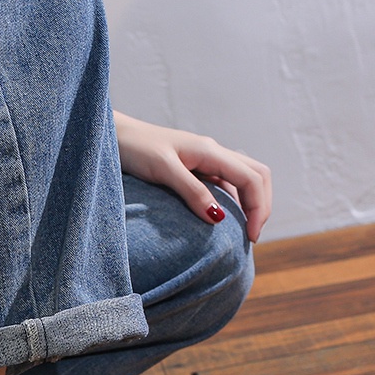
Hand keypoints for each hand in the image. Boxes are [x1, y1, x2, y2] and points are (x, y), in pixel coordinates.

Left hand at [113, 111, 271, 242]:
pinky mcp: (193, 167)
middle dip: (260, 205)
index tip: (251, 238)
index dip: (258, 208)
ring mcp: (204, 159)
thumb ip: (192, 191)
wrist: (114, 136)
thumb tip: (218, 218)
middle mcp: (212, 153)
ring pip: (242, 178)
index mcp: (210, 151)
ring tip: (242, 230)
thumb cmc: (135, 149)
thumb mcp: (163, 170)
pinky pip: (223, 183)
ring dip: (248, 202)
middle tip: (252, 236)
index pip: (252, 178)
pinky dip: (231, 200)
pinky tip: (220, 218)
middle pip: (256, 175)